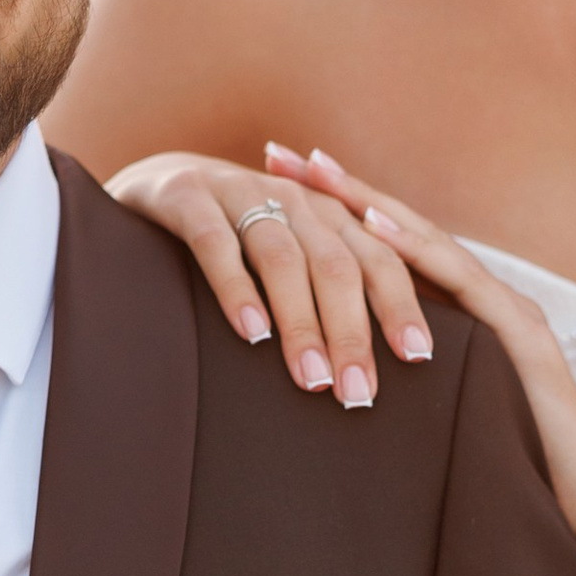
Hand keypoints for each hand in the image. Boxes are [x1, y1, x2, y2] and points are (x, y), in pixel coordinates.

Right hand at [105, 150, 432, 409]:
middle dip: (351, 333)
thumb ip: (330, 293)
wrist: (158, 182)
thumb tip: (372, 368)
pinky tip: (251, 332)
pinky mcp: (187, 196)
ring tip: (312, 377)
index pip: (378, 260)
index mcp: (328, 214)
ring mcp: (239, 192)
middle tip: (357, 394)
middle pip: (337, 266)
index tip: (418, 359)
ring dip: (301, 322)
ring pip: (283, 258)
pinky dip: (236, 288)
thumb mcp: (294, 255)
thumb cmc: (238, 239)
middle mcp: (293, 199)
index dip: (400, 306)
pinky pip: (216, 243)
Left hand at [279, 145, 575, 537]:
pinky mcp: (521, 336)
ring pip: (427, 245)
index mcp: (459, 313)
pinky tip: (371, 230)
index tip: (276, 181)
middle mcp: (482, 297)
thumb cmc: (501, 463)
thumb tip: (323, 374)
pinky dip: (415, 254)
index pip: (389, 250)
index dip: (337, 211)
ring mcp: (505, 309)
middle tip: (278, 155)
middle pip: (401, 231)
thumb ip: (395, 379)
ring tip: (317, 174)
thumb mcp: (433, 412)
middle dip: (340, 191)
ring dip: (370, 206)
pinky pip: (460, 285)